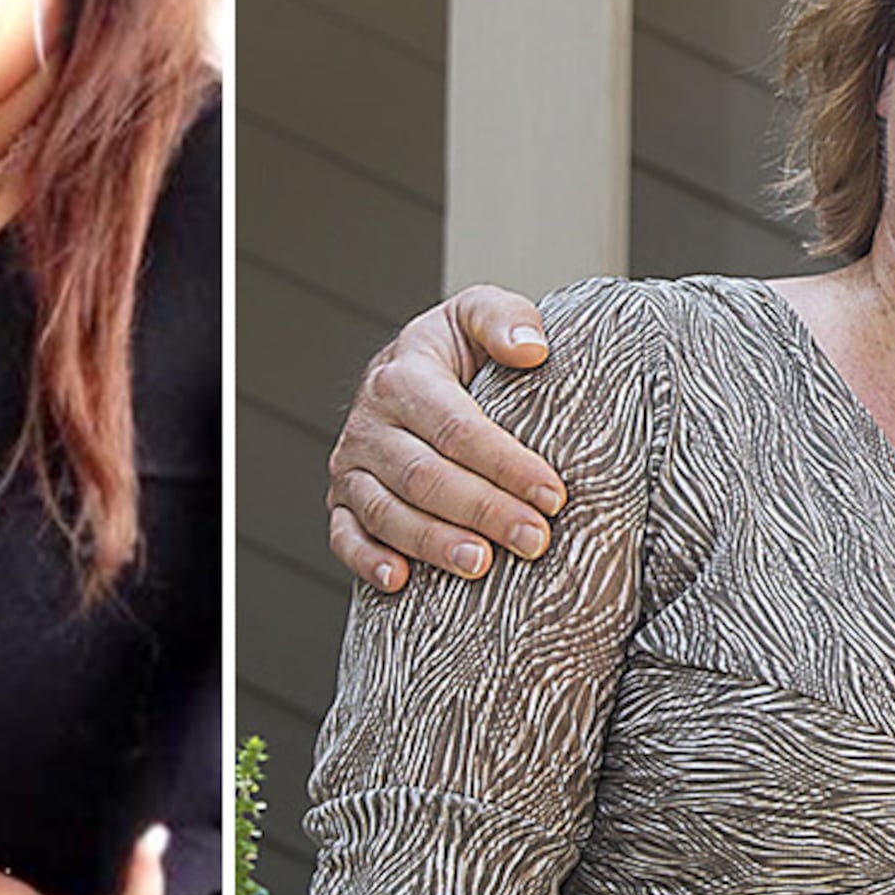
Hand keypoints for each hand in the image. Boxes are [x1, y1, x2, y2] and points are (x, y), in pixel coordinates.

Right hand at [324, 284, 566, 590]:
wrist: (411, 370)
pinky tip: (400, 581)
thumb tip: (530, 349)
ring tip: (481, 564)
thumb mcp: (479, 313)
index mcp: (403, 375)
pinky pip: (345, 536)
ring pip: (386, 512)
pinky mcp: (342, 500)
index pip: (457, 427)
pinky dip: (367, 562)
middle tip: (533, 538)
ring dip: (433, 543)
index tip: (552, 493)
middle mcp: (370, 422)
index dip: (506, 464)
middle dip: (483, 511)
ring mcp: (352, 465)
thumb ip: (504, 319)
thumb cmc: (456, 351)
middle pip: (425, 476)